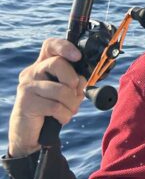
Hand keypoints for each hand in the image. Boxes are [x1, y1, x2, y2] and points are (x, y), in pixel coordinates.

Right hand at [8, 39, 86, 156]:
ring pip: (60, 89)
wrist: (32, 133)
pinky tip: (61, 118)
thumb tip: (83, 78)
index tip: (78, 56)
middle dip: (73, 81)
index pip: (50, 45)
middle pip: (58, 63)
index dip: (64, 47)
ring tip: (69, 111)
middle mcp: (32, 72)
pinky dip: (65, 115)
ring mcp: (27, 86)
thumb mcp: (66, 93)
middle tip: (75, 94)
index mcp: (43, 66)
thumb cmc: (51, 110)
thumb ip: (74, 82)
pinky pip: (55, 106)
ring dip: (72, 104)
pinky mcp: (26, 102)